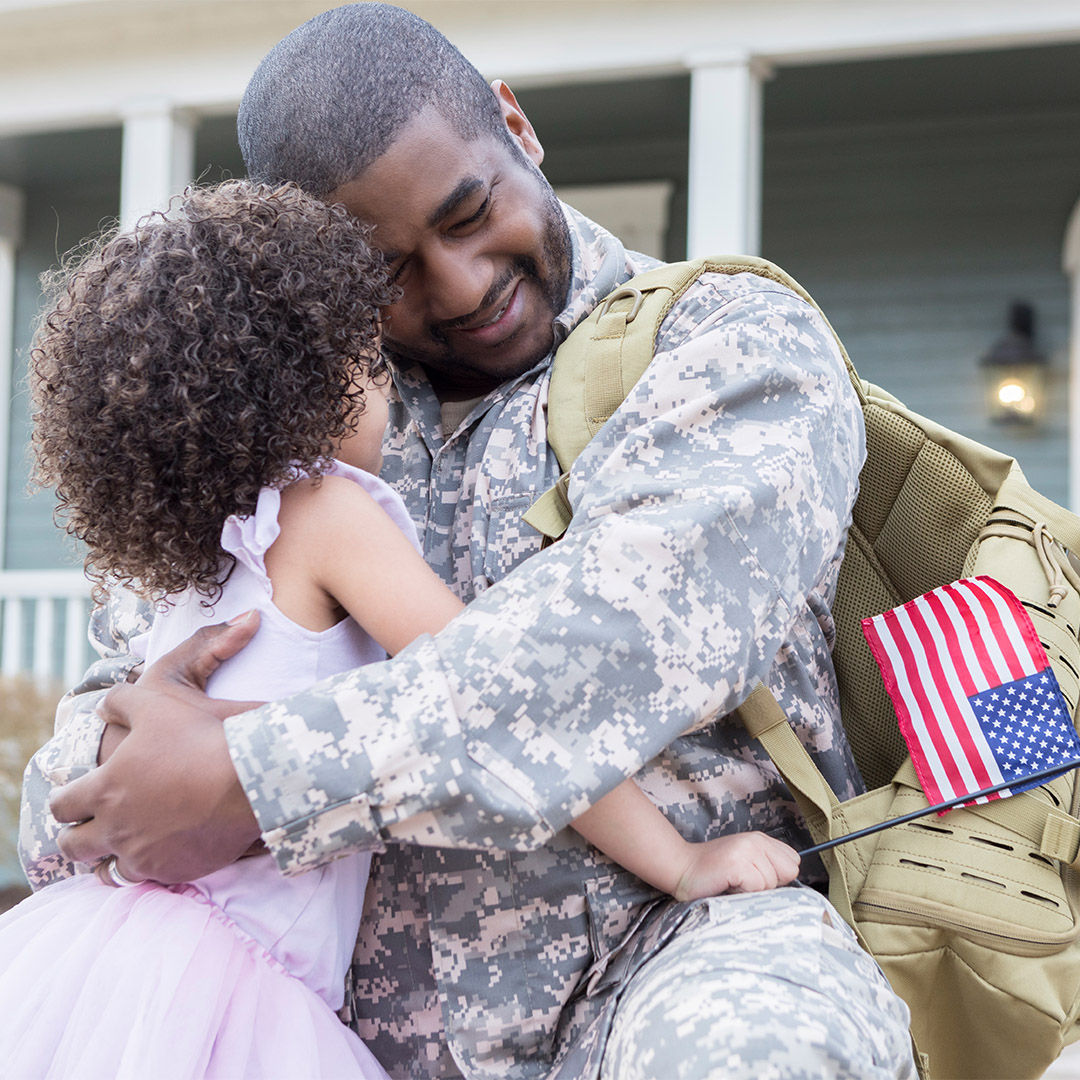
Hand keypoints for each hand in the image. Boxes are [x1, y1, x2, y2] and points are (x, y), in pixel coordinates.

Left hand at [50, 612, 264, 883]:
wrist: (248, 779)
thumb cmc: (199, 738)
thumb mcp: (156, 705)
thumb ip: (121, 702)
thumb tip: (103, 707)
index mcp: (105, 790)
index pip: (61, 805)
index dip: (64, 801)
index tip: (75, 799)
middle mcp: (116, 829)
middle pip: (74, 846)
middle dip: (76, 837)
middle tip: (89, 829)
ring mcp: (144, 855)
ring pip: (108, 872)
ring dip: (109, 860)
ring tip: (121, 850)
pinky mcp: (174, 870)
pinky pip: (149, 879)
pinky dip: (151, 867)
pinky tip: (163, 854)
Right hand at [673, 831, 800, 900]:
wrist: (681, 869)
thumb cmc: (713, 873)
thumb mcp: (746, 862)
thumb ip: (768, 866)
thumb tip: (790, 883)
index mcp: (760, 839)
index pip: (793, 862)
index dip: (777, 876)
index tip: (755, 877)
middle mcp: (755, 840)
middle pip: (788, 873)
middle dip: (769, 884)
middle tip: (743, 881)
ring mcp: (746, 850)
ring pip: (771, 883)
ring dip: (752, 891)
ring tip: (732, 883)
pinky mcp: (737, 864)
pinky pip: (757, 888)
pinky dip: (743, 893)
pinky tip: (727, 885)